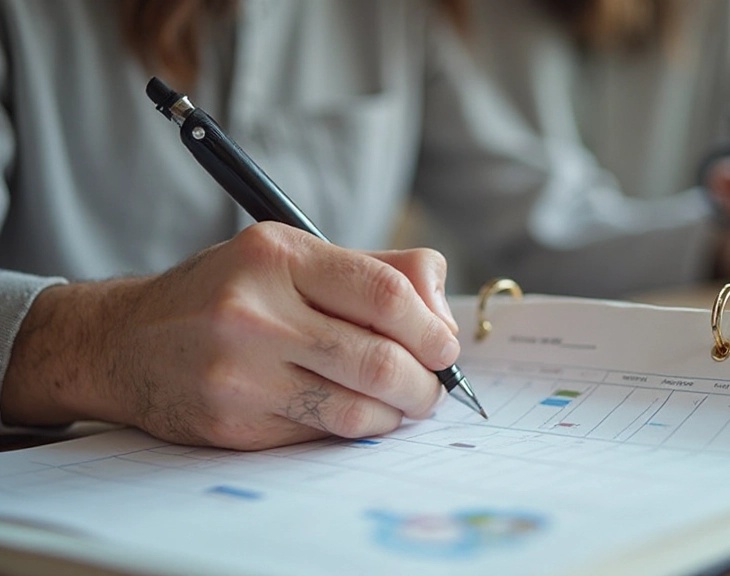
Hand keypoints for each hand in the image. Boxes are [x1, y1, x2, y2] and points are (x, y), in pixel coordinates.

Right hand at [1, 222, 458, 448]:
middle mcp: (254, 312)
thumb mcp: (290, 255)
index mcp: (276, 255)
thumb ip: (376, 270)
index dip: (432, 328)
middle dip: (425, 383)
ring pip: (357, 409)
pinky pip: (322, 436)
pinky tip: (357, 415)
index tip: (445, 346)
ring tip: (403, 403)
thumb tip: (444, 315)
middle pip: (379, 360)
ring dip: (397, 413)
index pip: (385, 293)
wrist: (125, 342)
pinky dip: (356, 429)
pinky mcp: (233, 424)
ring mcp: (240, 374)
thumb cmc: (226, 294)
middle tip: (433, 387)